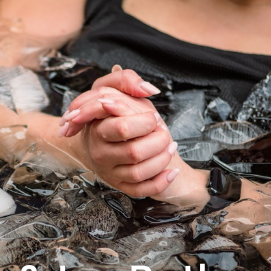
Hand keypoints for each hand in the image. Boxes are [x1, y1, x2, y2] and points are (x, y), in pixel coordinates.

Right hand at [63, 67, 178, 196]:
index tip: (153, 118)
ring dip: (162, 159)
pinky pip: (142, 190)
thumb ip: (126, 80)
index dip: (145, 123)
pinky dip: (161, 182)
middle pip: (134, 152)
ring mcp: (110, 172)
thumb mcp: (115, 90)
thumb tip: (147, 88)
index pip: (123, 128)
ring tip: (170, 146)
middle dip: (158, 140)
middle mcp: (100, 153)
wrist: (104, 140)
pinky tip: (172, 170)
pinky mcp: (121, 186)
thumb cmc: (113, 114)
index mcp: (97, 129)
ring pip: (140, 172)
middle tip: (163, 131)